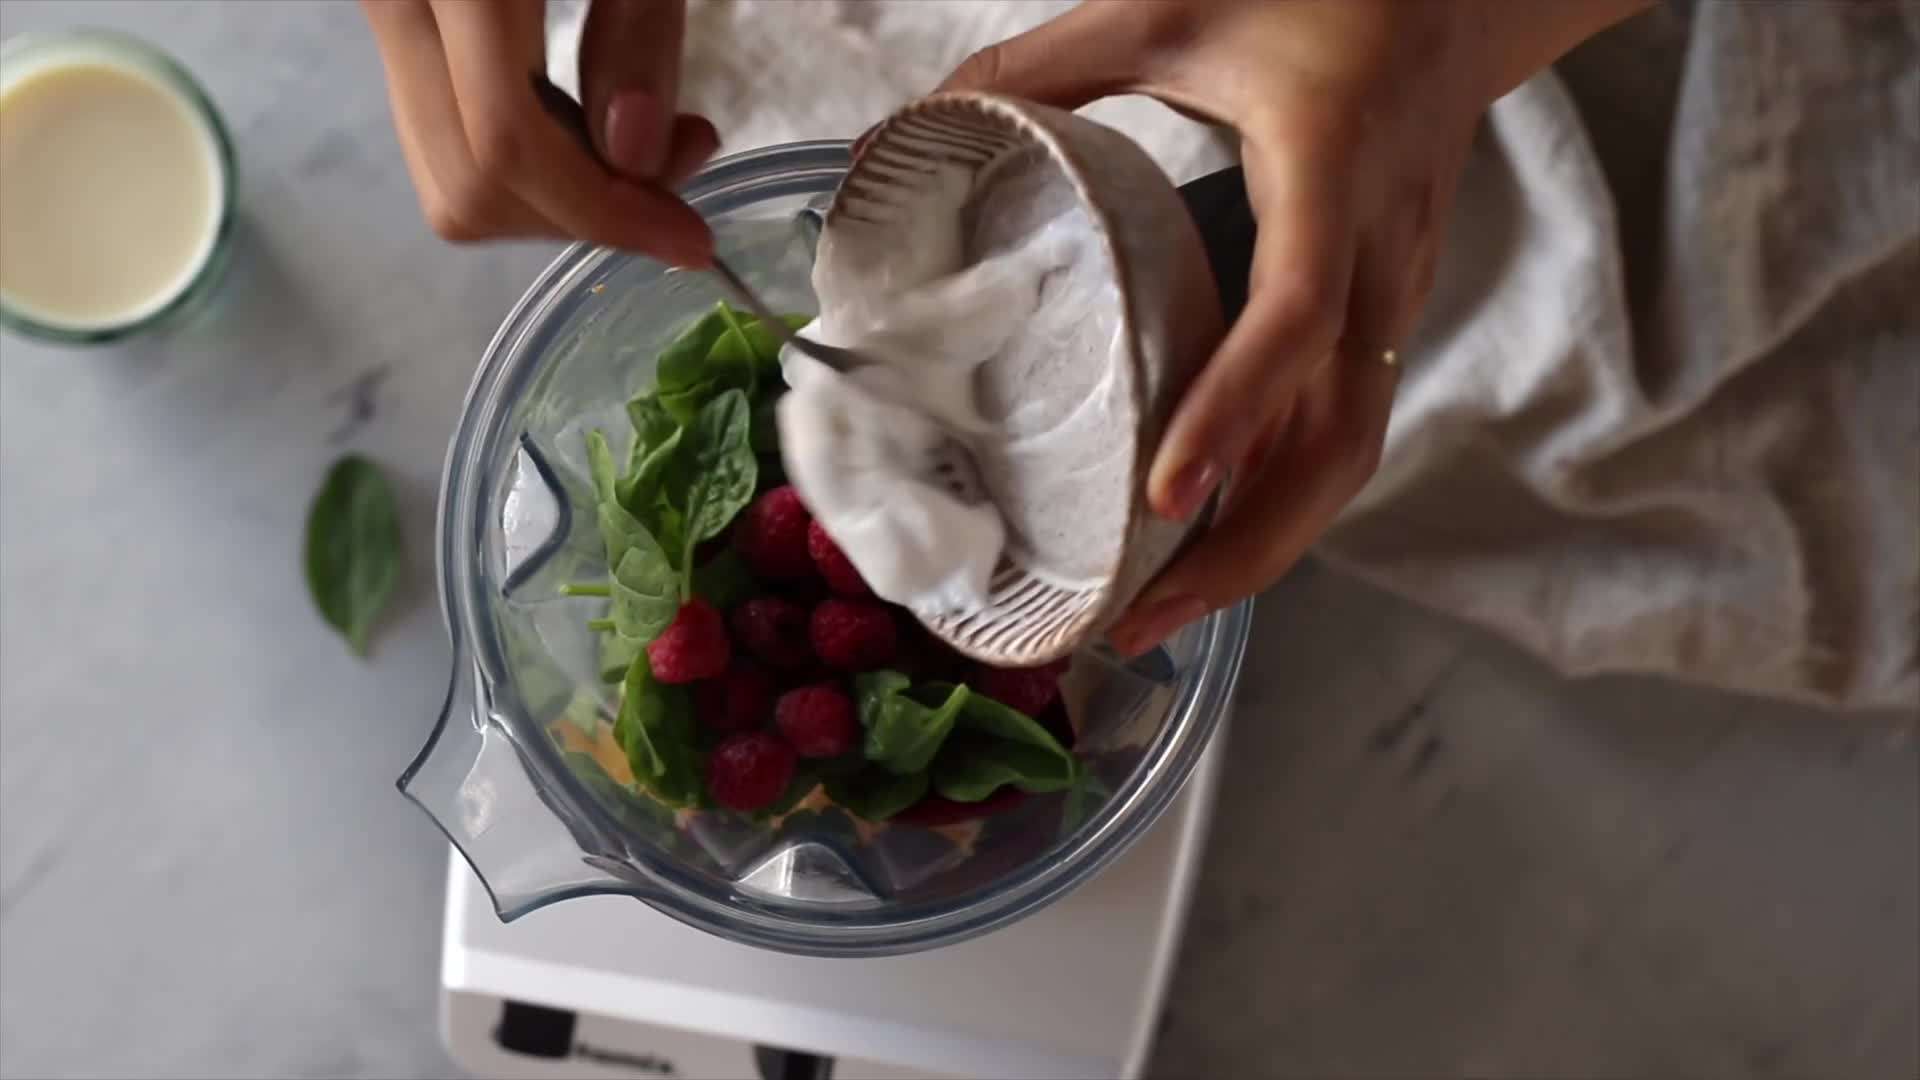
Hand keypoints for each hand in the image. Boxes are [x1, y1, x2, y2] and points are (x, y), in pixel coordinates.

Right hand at [363, 0, 716, 264]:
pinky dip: (528, 152)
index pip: (508, 149)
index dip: (608, 218)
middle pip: (468, 186)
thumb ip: (640, 29)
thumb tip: (633, 154)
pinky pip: (448, 127)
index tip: (693, 242)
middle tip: (678, 171)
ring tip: (644, 134)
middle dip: (583, 214)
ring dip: (557, 193)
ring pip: (448, 174)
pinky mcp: (397, 15)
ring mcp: (382, 7)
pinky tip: (591, 110)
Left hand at [938, 0, 1650, 652]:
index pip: (1298, 312)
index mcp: (1326, 172)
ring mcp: (1399, 293)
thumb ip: (1044, 67)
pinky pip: (1346, 427)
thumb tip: (919, 125)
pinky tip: (1211, 540)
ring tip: (1164, 610)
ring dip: (1268, 547)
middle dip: (1250, 546)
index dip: (1237, 407)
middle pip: (1340, 436)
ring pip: (1351, 453)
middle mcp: (1380, 254)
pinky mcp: (1391, 314)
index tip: (1167, 495)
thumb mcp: (1170, 8)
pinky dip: (1284, 499)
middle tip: (1143, 615)